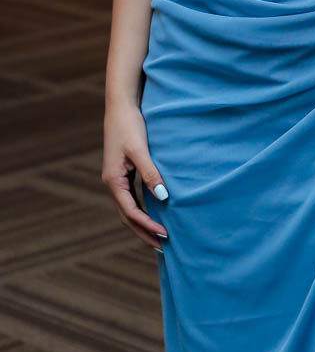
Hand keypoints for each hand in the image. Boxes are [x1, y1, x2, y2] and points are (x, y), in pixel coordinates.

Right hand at [102, 101, 168, 249]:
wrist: (122, 105)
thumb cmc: (130, 125)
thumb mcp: (141, 150)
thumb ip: (151, 173)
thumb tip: (163, 198)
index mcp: (113, 181)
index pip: (131, 212)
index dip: (147, 226)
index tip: (165, 234)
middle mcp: (112, 183)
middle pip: (128, 216)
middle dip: (144, 232)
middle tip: (163, 247)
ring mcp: (117, 178)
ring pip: (129, 208)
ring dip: (143, 223)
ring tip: (160, 235)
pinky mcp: (124, 171)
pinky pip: (132, 196)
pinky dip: (143, 208)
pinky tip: (156, 211)